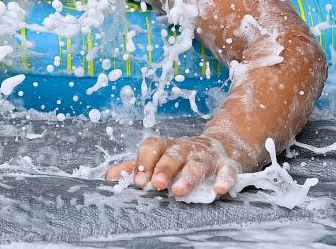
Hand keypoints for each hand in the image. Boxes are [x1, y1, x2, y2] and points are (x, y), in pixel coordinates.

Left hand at [104, 134, 239, 199]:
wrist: (221, 145)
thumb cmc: (182, 156)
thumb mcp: (158, 158)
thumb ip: (135, 168)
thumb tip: (109, 177)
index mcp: (166, 146)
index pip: (152, 147)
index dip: (144, 162)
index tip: (138, 181)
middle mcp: (185, 148)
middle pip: (173, 154)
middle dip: (164, 168)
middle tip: (157, 184)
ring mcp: (206, 155)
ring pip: (196, 163)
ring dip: (188, 176)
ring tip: (180, 191)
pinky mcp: (226, 163)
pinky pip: (226, 170)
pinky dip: (224, 178)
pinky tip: (219, 189)